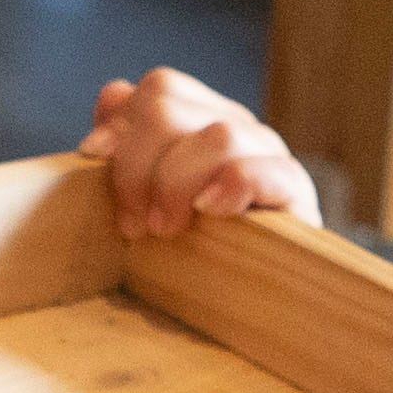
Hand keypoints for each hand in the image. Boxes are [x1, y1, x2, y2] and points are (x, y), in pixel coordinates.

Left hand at [84, 64, 314, 232]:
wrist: (257, 304)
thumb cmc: (193, 250)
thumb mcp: (148, 196)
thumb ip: (127, 148)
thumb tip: (110, 105)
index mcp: (202, 119)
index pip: (161, 88)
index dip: (121, 127)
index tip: (97, 171)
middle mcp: (237, 127)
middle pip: (171, 108)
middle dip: (135, 166)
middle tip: (134, 223)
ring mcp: (270, 156)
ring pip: (218, 134)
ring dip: (174, 183)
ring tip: (165, 228)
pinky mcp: (296, 195)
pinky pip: (263, 170)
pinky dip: (231, 186)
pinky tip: (209, 212)